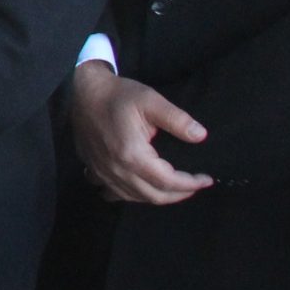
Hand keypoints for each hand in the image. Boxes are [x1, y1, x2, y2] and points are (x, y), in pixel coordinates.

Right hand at [69, 63, 211, 204]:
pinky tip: (139, 186)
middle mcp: (117, 170)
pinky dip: (132, 195)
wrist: (82, 90)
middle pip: (154, 196)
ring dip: (158, 196)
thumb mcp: (151, 100)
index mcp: (132, 155)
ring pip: (135, 198)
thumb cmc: (118, 95)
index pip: (168, 182)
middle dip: (179, 194)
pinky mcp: (93, 170)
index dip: (191, 184)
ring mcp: (102, 173)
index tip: (207, 179)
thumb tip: (201, 136)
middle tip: (194, 184)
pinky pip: (115, 194)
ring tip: (173, 186)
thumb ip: (177, 119)